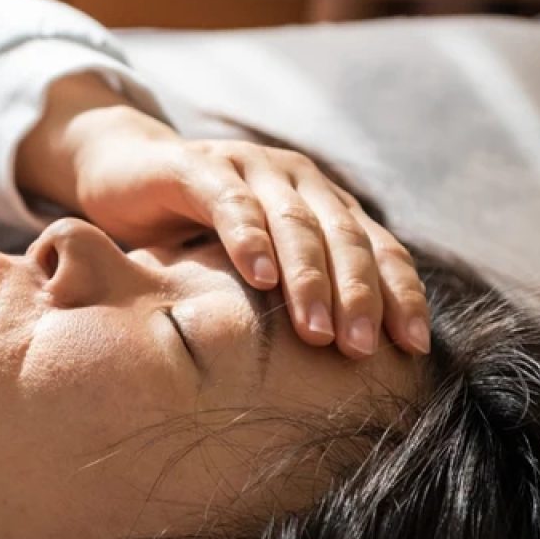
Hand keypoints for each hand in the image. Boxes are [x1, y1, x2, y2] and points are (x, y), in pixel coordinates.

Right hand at [17, 80, 430, 358]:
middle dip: (359, 296)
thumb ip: (297, 299)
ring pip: (295, 223)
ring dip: (309, 280)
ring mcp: (251, 167)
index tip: (414, 348)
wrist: (125, 172)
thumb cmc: (196, 234)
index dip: (400, 295)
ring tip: (317, 332)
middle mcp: (298, 180)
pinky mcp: (200, 166)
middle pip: (344, 239)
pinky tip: (259, 278)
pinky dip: (248, 240)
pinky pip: (230, 203)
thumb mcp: (258, 269)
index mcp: (326, 204)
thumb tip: (352, 371)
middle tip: (363, 350)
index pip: (379, 249)